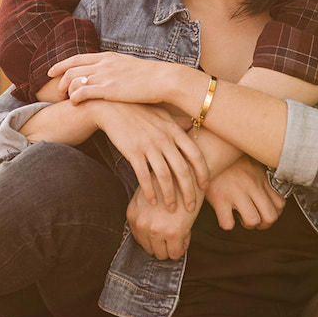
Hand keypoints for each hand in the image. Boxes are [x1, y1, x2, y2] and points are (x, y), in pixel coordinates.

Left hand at [49, 52, 179, 105]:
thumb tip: (110, 77)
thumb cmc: (150, 78)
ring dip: (64, 91)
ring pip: (73, 80)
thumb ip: (115, 70)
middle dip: (59, 82)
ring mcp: (104, 76)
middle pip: (70, 69)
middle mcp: (103, 64)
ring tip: (64, 101)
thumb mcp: (129, 68)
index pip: (77, 58)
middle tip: (56, 94)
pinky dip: (74, 98)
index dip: (60, 64)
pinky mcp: (108, 89)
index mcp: (107, 57)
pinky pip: (81, 92)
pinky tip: (74, 104)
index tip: (50, 72)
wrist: (164, 80)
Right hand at [87, 101, 208, 210]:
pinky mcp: (132, 152)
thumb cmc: (139, 111)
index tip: (205, 186)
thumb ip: (178, 122)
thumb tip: (193, 126)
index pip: (195, 154)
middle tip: (191, 207)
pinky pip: (144, 176)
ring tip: (171, 209)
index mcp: (174, 130)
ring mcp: (148, 145)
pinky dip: (149, 191)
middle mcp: (164, 138)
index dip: (202, 172)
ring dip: (169, 196)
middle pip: (182, 170)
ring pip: (164, 176)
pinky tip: (152, 201)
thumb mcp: (162, 113)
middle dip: (189, 191)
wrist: (112, 107)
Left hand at [127, 183, 202, 259]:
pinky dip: (182, 246)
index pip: (140, 239)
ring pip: (162, 254)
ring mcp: (156, 229)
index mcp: (132, 214)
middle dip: (163, 243)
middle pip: (150, 249)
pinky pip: (176, 253)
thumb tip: (149, 229)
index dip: (154, 235)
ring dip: (172, 245)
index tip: (165, 226)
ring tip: (180, 228)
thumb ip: (143, 211)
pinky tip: (186, 231)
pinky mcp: (173, 233)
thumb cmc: (171, 181)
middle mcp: (140, 223)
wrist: (189, 171)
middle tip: (174, 228)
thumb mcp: (148, 193)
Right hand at [204, 155, 285, 230]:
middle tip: (253, 217)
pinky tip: (224, 214)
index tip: (263, 211)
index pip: (280, 205)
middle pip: (270, 217)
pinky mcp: (219, 198)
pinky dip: (227, 223)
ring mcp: (236, 191)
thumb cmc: (228, 160)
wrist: (206, 150)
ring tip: (238, 215)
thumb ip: (261, 177)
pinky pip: (228, 224)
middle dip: (262, 224)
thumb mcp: (250, 163)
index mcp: (260, 176)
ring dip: (246, 224)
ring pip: (253, 221)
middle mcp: (252, 184)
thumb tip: (271, 193)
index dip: (273, 213)